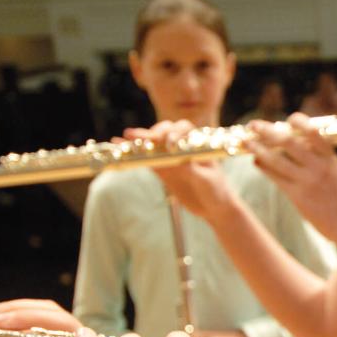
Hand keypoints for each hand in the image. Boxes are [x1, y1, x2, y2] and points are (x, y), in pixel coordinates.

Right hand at [123, 122, 238, 220]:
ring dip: (139, 140)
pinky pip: (146, 159)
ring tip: (125, 137)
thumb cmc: (217, 191)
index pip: (184, 129)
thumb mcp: (206, 181)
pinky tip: (120, 148)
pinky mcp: (162, 170)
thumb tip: (177, 160)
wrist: (215, 208)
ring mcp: (170, 157)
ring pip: (153, 144)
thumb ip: (193, 170)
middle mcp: (182, 146)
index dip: (174, 133)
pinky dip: (134, 154)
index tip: (171, 146)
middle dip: (154, 134)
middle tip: (146, 140)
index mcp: (197, 143)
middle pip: (165, 132)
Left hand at [246, 113, 336, 248]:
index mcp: (331, 158)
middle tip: (253, 125)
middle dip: (267, 131)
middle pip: (288, 141)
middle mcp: (318, 167)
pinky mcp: (298, 197)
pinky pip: (276, 178)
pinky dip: (264, 167)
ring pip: (276, 159)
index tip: (289, 119)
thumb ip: (320, 158)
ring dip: (258, 149)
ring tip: (247, 142)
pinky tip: (256, 161)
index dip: (299, 122)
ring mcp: (307, 182)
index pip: (313, 131)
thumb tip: (296, 143)